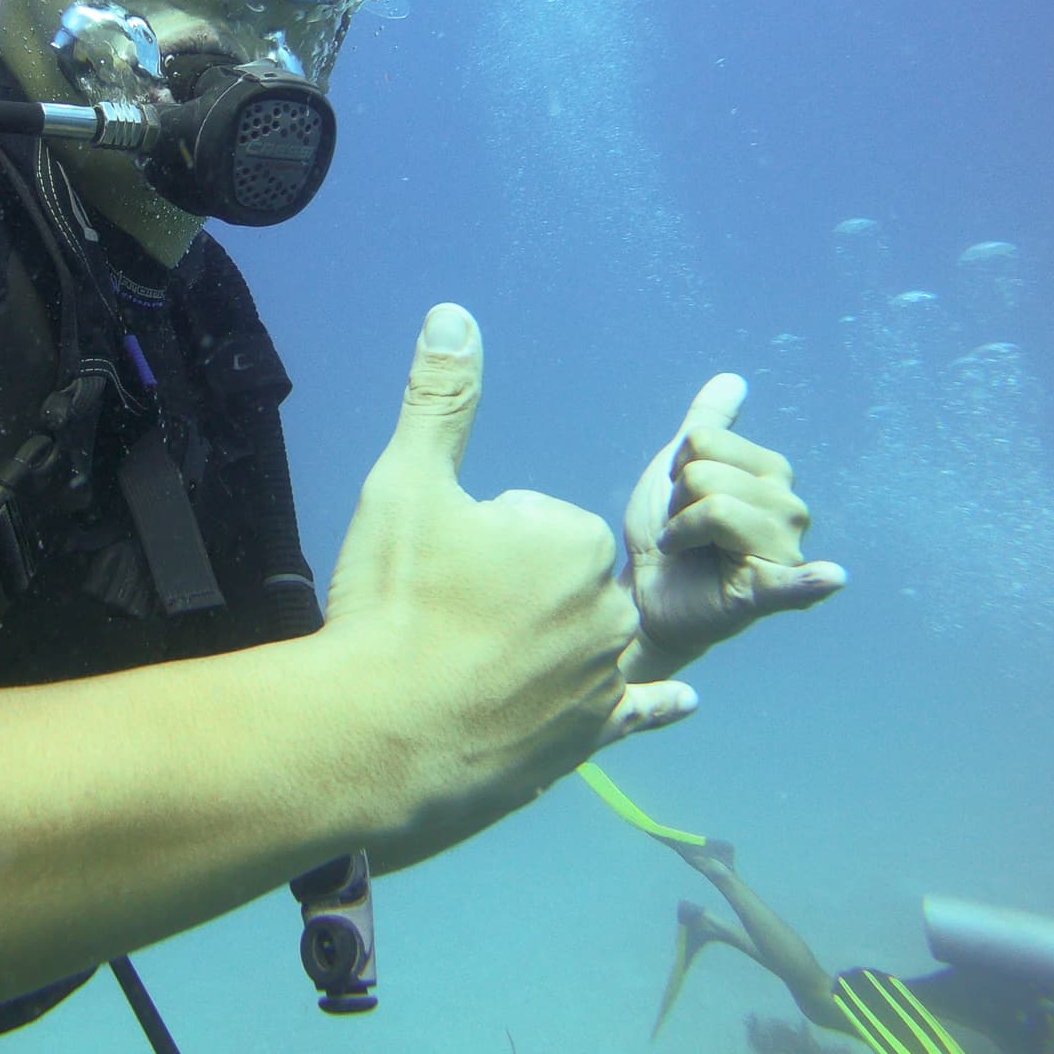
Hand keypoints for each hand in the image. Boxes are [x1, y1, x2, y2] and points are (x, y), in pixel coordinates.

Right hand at [322, 304, 698, 874]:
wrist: (379, 734)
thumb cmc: (394, 602)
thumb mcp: (407, 481)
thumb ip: (441, 397)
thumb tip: (455, 315)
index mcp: (574, 540)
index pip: (533, 517)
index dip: (479, 537)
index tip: (440, 566)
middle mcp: (608, 608)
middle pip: (556, 577)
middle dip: (509, 587)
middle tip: (442, 612)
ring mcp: (602, 679)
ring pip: (576, 638)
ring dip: (534, 645)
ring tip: (460, 665)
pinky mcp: (589, 738)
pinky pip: (632, 711)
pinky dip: (647, 707)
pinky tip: (674, 702)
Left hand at [618, 374, 846, 679]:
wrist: (647, 593)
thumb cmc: (671, 533)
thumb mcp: (681, 470)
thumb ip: (709, 425)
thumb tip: (733, 380)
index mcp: (773, 474)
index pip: (702, 441)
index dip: (675, 471)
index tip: (680, 501)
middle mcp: (790, 508)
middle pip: (704, 474)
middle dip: (675, 504)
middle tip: (683, 533)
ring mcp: (786, 550)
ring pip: (712, 508)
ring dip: (679, 532)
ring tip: (689, 552)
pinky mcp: (769, 593)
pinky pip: (794, 583)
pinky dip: (811, 581)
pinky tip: (830, 578)